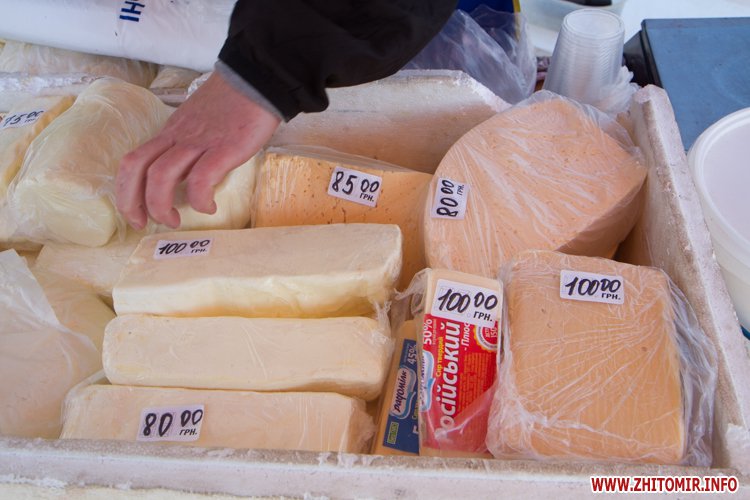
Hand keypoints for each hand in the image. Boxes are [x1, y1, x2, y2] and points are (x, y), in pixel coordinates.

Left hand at [116, 72, 280, 229]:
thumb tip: (189, 173)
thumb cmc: (233, 102)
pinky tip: (209, 208)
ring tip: (174, 221)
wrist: (257, 80)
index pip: (134, 161)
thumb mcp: (199, 121)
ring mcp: (198, 143)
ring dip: (160, 205)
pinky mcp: (223, 149)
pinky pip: (201, 179)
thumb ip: (190, 144)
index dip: (126, 191)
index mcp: (171, 133)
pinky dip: (200, 200)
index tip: (136, 213)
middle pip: (136, 169)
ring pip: (160, 176)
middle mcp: (177, 138)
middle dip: (132, 202)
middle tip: (144, 223)